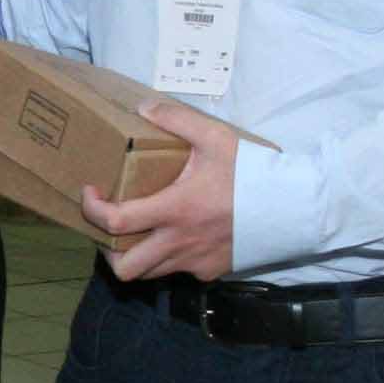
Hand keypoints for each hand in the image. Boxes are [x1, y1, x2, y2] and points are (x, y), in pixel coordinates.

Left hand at [79, 101, 241, 282]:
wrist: (292, 207)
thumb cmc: (252, 172)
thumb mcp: (215, 137)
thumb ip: (177, 119)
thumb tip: (145, 108)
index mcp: (175, 209)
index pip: (116, 222)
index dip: (92, 210)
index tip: (91, 194)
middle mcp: (179, 242)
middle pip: (124, 269)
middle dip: (107, 252)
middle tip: (111, 228)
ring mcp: (194, 261)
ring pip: (149, 274)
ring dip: (137, 256)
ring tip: (139, 232)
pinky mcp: (211, 270)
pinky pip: (179, 271)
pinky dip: (169, 258)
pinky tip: (178, 237)